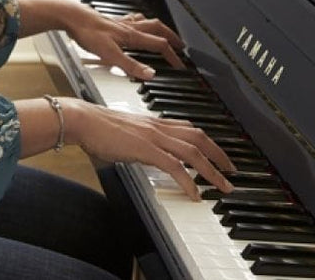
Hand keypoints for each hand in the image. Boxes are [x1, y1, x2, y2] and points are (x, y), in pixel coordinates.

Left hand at [62, 4, 185, 80]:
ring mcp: (121, 23)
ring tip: (163, 33)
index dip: (172, 55)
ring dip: (158, 28)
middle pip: (158, 29)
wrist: (72, 17)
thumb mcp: (110, 55)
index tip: (180, 65)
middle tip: (180, 45)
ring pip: (147, 22)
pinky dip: (140, 22)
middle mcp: (130, 27)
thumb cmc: (88, 33)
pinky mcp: (112, 22)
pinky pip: (132, 19)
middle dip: (171, 37)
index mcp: (133, 36)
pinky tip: (135, 24)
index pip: (160, 45)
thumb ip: (130, 66)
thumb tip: (150, 75)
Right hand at [65, 99, 235, 199]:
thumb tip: (143, 154)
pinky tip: (195, 194)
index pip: (190, 128)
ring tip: (223, 186)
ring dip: (212, 170)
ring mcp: (154, 136)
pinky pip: (175, 166)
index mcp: (155, 122)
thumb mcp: (126, 134)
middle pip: (200, 137)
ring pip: (193, 152)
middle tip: (232, 172)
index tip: (219, 154)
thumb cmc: (98, 128)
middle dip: (219, 155)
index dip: (209, 141)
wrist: (83, 120)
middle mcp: (159, 126)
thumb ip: (139, 142)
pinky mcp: (147, 149)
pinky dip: (189, 181)